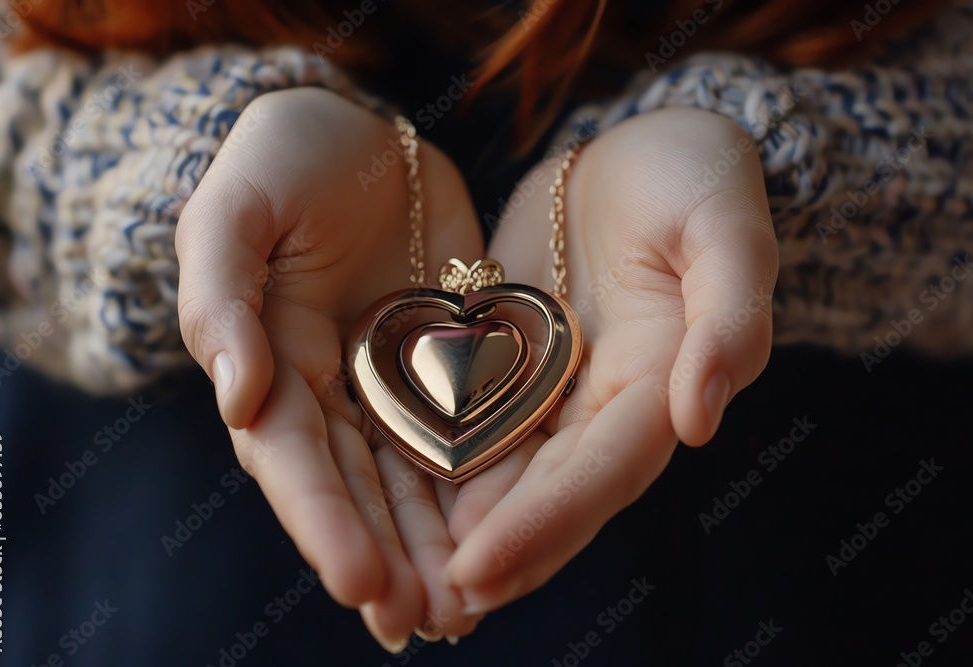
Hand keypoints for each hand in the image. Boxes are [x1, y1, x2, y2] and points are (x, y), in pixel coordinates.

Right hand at [175, 88, 484, 649]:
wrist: (353, 132)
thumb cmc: (280, 161)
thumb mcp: (233, 212)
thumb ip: (220, 299)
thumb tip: (236, 400)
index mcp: (271, 363)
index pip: (295, 457)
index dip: (323, 521)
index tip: (360, 582)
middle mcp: (332, 390)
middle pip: (358, 488)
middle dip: (388, 558)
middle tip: (426, 622)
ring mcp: (391, 381)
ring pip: (414, 478)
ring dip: (436, 546)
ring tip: (466, 611)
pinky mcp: (447, 361)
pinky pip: (469, 429)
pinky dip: (482, 486)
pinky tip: (506, 537)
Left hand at [432, 108, 778, 611]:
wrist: (641, 154)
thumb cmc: (697, 177)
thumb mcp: (729, 228)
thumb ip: (731, 318)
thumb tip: (700, 420)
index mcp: (663, 378)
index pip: (606, 467)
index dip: (549, 521)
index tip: (483, 569)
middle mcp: (609, 401)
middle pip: (553, 492)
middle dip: (498, 552)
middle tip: (433, 608)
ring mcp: (560, 387)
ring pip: (512, 474)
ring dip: (465, 535)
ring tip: (409, 586)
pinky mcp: (517, 362)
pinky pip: (477, 423)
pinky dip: (443, 470)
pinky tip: (397, 509)